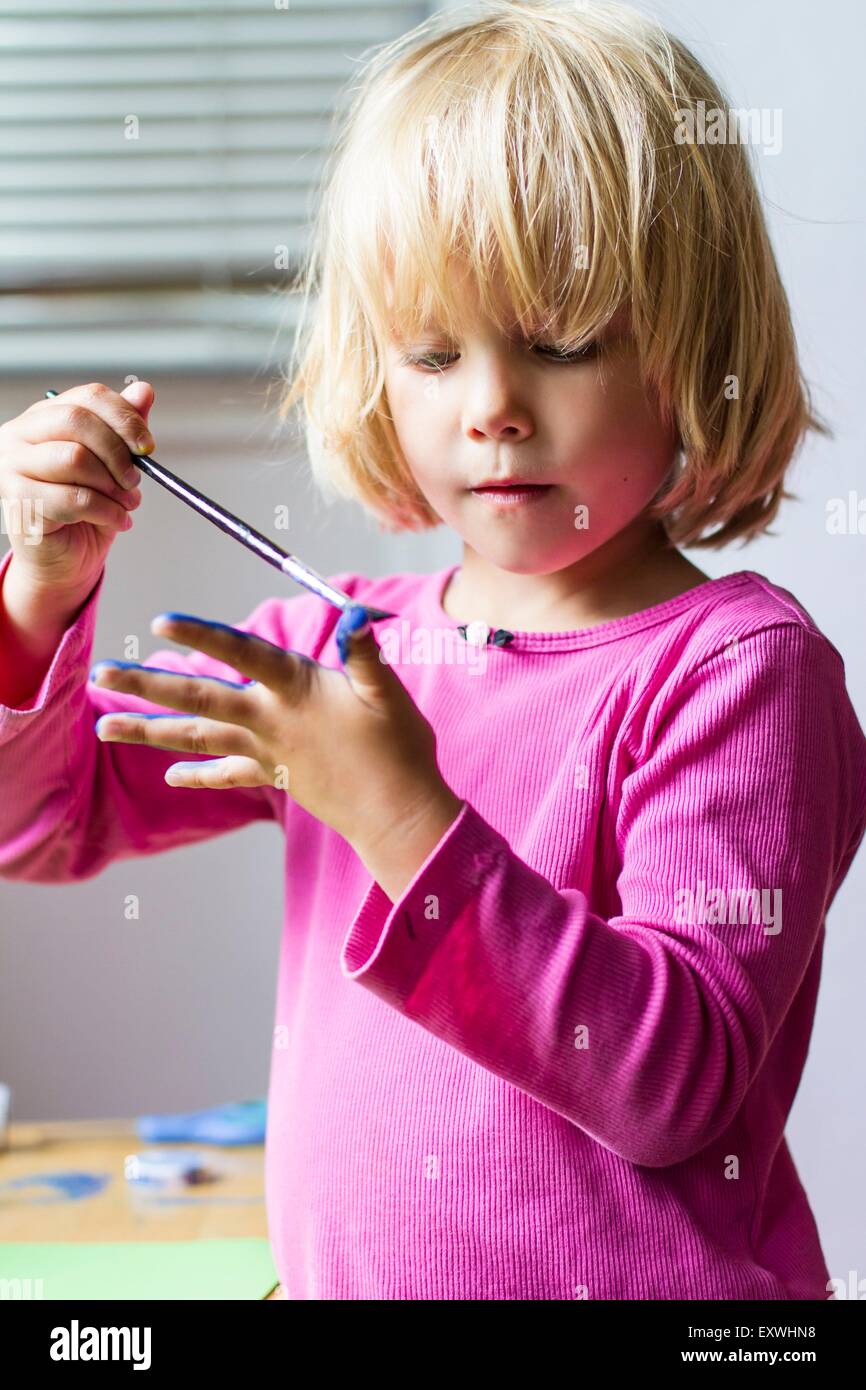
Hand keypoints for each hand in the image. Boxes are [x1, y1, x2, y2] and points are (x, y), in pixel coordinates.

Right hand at [0, 380, 153, 595]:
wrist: (64, 560)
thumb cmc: (85, 511)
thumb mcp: (112, 466)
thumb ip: (123, 430)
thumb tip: (144, 391)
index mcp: (45, 417)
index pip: (88, 397)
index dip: (125, 417)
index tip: (148, 447)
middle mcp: (20, 434)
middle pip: (77, 421)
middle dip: (118, 452)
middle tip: (134, 480)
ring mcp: (12, 466)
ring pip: (75, 458)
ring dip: (112, 486)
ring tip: (126, 503)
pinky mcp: (18, 501)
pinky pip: (73, 498)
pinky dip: (107, 511)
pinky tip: (117, 520)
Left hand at [89, 603, 463, 866]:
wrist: (398, 816)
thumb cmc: (399, 749)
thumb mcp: (388, 691)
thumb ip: (363, 652)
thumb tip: (352, 615)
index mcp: (296, 690)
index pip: (242, 654)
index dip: (203, 636)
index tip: (161, 622)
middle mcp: (271, 720)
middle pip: (199, 700)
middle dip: (147, 686)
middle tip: (101, 673)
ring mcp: (268, 751)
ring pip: (199, 738)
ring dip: (149, 731)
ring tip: (104, 726)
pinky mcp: (276, 776)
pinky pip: (229, 775)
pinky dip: (199, 774)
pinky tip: (170, 776)